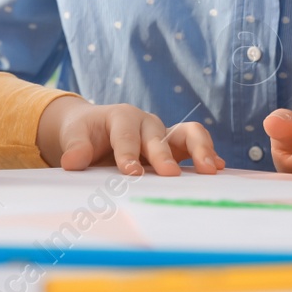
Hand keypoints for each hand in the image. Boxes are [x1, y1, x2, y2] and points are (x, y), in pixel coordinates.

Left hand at [36, 98, 223, 175]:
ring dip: (201, 149)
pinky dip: (209, 155)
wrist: (95, 130)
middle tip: (169, 174)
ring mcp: (164, 135)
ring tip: (211, 169)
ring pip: (188, 133)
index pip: (126, 135)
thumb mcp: (75, 136)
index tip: (131, 172)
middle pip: (159, 135)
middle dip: (163, 154)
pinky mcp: (176, 148)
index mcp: (121, 117)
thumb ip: (75, 148)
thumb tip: (72, 162)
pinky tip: (219, 169)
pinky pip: (196, 146)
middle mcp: (147, 123)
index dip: (128, 153)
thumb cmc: (85, 133)